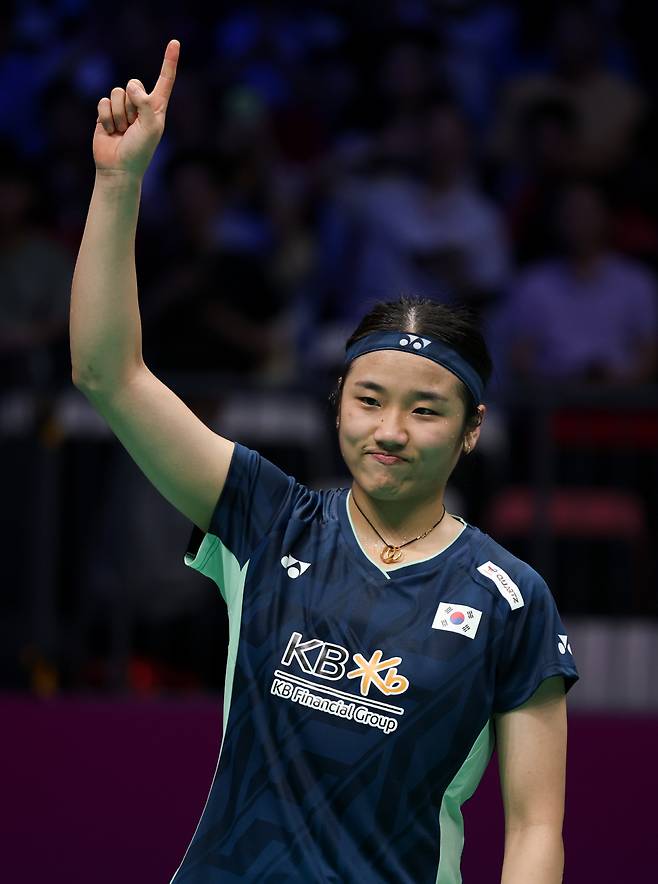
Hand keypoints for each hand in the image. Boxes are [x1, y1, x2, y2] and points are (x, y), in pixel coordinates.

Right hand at [94, 39, 179, 179]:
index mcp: (157, 107)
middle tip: (133, 126)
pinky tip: (111, 132)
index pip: (165, 81)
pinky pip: (103, 102)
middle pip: (133, 83)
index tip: (175, 43)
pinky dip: (106, 117)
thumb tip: (130, 86)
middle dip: (131, 104)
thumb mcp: (151, 127)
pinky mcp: (106, 113)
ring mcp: (123, 108)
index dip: (169, 62)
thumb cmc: (140, 151)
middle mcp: (140, 105)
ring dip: (119, 114)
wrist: (119, 168)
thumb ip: (145, 103)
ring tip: (122, 131)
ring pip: (117, 92)